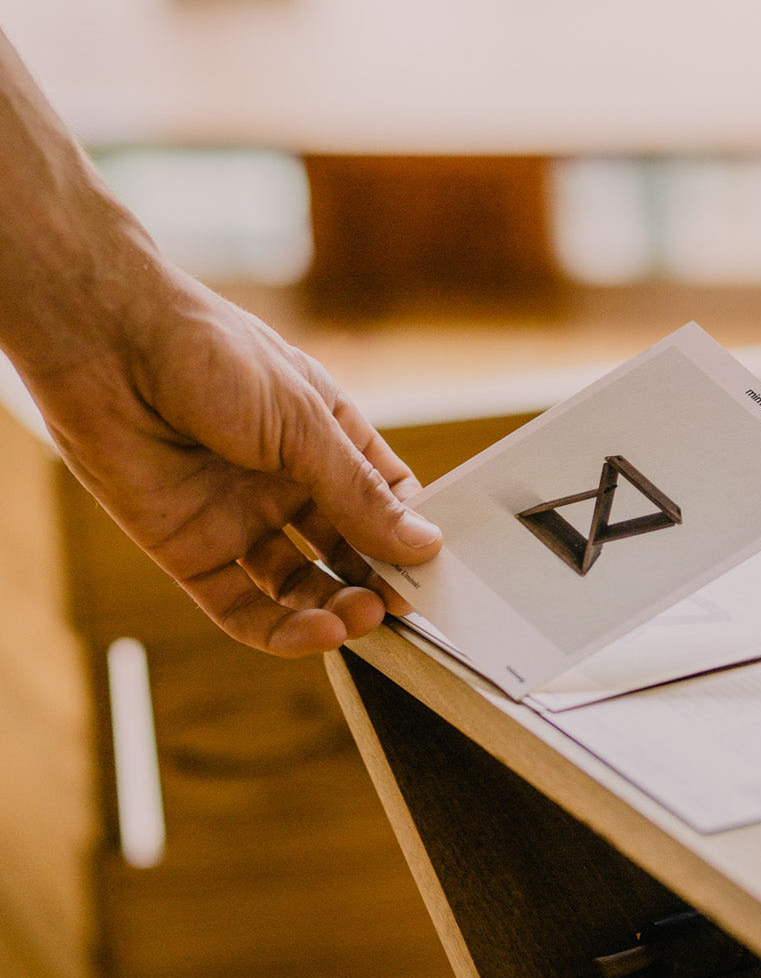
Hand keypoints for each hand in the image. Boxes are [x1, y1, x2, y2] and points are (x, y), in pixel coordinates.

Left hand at [20, 258, 441, 655]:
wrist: (107, 345)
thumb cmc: (210, 355)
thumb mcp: (305, 423)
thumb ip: (360, 493)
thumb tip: (424, 545)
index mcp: (323, 439)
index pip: (383, 500)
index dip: (409, 536)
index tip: (436, 569)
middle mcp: (284, 483)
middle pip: (346, 551)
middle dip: (376, 582)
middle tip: (403, 608)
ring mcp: (239, 519)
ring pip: (300, 586)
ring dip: (336, 609)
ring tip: (363, 617)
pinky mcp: (191, 551)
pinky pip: (242, 608)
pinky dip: (282, 631)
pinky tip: (320, 632)